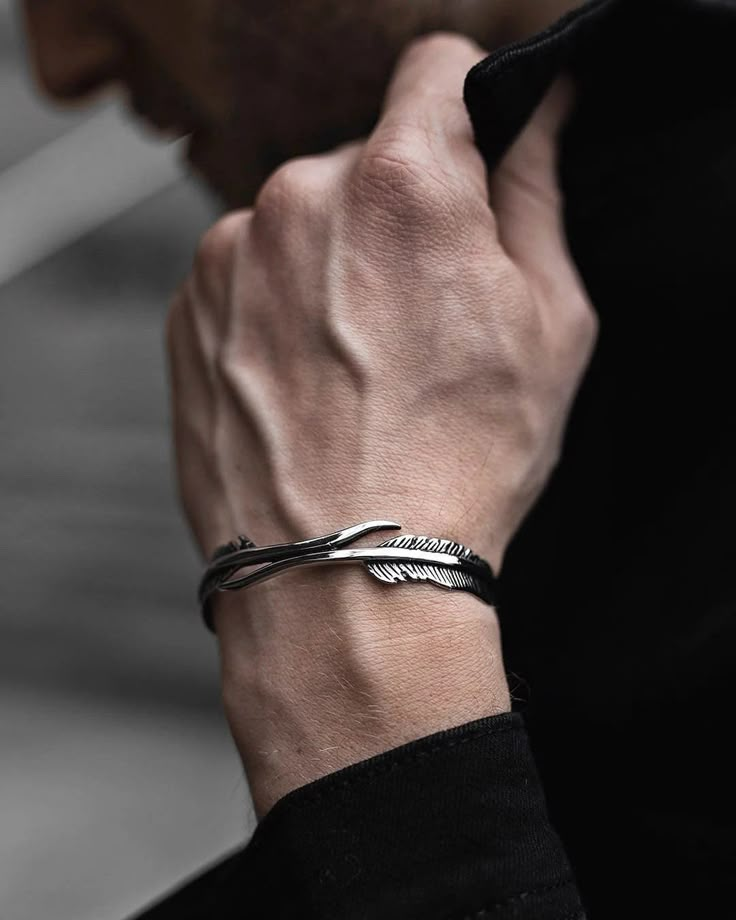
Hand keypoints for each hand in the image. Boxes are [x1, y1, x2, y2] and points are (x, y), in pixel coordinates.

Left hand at [167, 34, 595, 811]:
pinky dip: (277, 306)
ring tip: (359, 363)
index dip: (463, 107)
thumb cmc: (458, 462)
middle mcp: (298, 198)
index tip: (467, 159)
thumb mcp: (548, 326)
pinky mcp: (187, 312)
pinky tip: (308, 381)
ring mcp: (228, 257)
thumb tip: (533, 123)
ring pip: (300, 220)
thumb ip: (536, 197)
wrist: (342, 575)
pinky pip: (246, 274)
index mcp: (401, 185)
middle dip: (399, 211)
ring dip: (332, 262)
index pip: (433, 70)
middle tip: (421, 311)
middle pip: (363, 158)